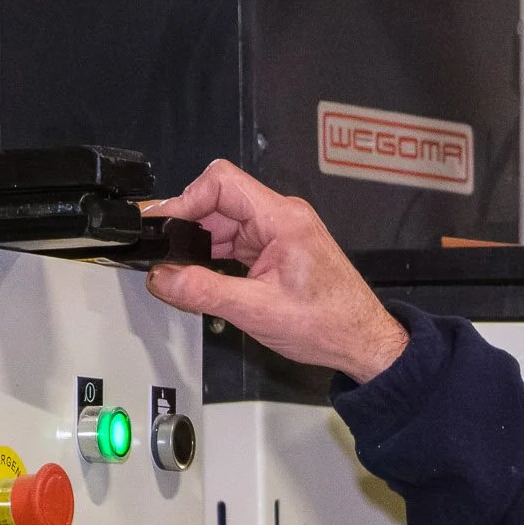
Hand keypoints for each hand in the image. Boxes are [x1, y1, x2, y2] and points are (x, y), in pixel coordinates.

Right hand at [143, 160, 409, 382]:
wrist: (361, 341)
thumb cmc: (328, 324)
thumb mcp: (255, 310)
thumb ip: (203, 291)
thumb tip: (162, 277)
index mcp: (282, 219)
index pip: (221, 182)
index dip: (185, 200)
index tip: (162, 225)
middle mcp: (282, 217)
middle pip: (219, 201)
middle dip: (189, 227)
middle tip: (164, 254)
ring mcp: (280, 232)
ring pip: (225, 223)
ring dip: (201, 245)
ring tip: (181, 273)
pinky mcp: (277, 248)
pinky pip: (237, 241)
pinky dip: (216, 257)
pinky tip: (204, 278)